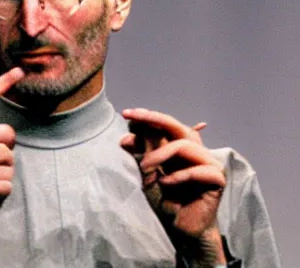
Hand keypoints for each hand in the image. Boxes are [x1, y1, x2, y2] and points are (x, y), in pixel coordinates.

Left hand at [120, 108, 225, 265]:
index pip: (164, 125)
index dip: (146, 117)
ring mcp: (208, 162)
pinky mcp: (217, 177)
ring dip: (160, 154)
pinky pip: (197, 169)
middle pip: (176, 126)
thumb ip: (141, 155)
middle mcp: (194, 149)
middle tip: (132, 117)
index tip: (126, 114)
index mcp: (179, 146)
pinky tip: (166, 184)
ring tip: (145, 167)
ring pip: (183, 144)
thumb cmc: (165, 200)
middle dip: (152, 119)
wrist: (180, 229)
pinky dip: (178, 176)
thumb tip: (126, 136)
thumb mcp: (147, 175)